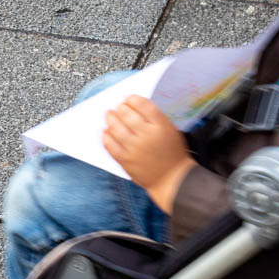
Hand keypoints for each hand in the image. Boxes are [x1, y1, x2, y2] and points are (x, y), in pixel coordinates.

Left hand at [104, 95, 193, 212]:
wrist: (172, 179)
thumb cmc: (172, 153)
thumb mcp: (170, 131)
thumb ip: (154, 119)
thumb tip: (133, 108)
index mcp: (161, 126)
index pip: (143, 105)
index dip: (133, 99)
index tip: (129, 98)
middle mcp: (147, 135)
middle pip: (127, 114)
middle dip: (120, 107)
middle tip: (118, 107)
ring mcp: (134, 148)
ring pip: (116, 127)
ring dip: (110, 118)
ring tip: (109, 115)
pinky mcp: (125, 160)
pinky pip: (110, 145)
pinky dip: (106, 136)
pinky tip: (106, 132)